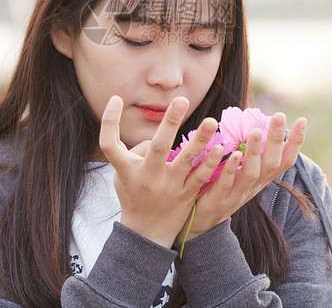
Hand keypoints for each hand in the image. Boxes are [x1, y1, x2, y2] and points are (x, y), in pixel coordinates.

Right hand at [98, 95, 224, 247]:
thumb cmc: (133, 194)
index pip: (109, 144)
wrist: (146, 232)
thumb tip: (160, 132)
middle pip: (157, 147)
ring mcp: (168, 187)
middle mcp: (147, 177)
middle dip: (170, 122)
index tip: (115, 99)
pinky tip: (221, 149)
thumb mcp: (123, 175)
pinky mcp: (186, 196)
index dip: (109, 122)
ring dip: (199, 141)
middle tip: (181, 100)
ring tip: (211, 121)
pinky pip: (201, 178)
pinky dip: (211, 163)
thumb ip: (137, 151)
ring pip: (186, 162)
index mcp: (126, 170)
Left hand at [180, 112, 306, 240]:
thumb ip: (250, 151)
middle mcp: (253, 186)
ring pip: (251, 174)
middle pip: (270, 164)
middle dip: (275, 140)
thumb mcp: (241, 171)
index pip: (284, 160)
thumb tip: (257, 122)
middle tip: (278, 116)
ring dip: (254, 152)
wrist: (200, 223)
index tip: (302, 120)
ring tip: (255, 131)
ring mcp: (236, 195)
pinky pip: (226, 184)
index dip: (295, 142)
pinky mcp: (218, 201)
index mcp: (261, 178)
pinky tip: (232, 154)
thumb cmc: (223, 188)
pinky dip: (230, 169)